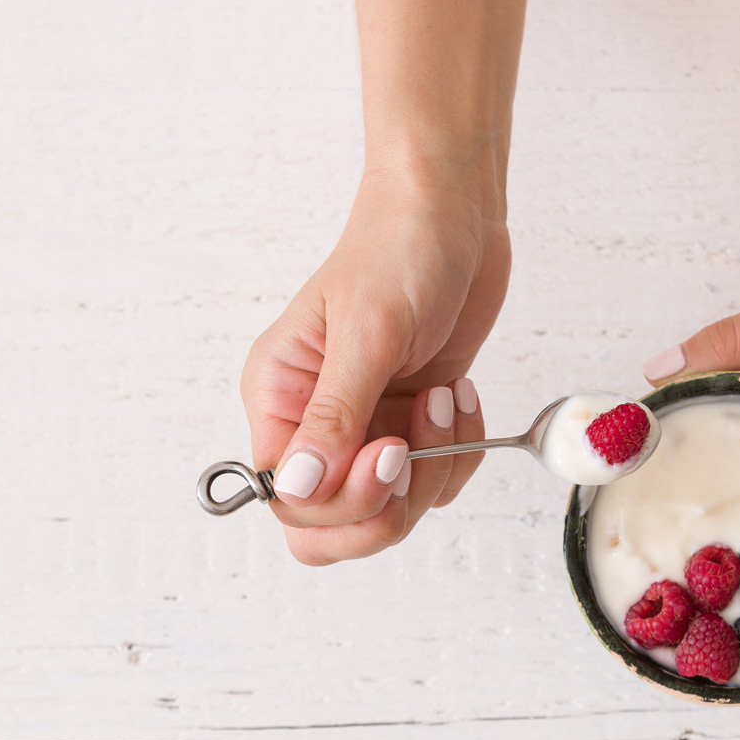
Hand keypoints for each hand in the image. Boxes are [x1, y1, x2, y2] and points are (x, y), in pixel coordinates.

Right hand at [240, 171, 509, 564]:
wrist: (453, 215)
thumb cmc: (398, 249)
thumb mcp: (367, 331)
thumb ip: (334, 416)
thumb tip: (298, 487)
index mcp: (280, 398)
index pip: (291, 499)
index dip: (344, 499)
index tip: (390, 450)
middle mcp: (316, 422)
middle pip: (333, 525)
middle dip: (387, 506)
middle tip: (416, 452)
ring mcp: (368, 426)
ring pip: (392, 509)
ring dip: (434, 470)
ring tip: (443, 399)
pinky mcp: (413, 422)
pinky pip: (434, 478)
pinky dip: (459, 452)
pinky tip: (458, 396)